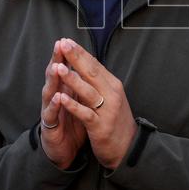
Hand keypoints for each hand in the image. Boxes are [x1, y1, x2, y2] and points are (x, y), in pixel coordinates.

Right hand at [40, 39, 87, 168]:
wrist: (64, 150)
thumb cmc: (71, 123)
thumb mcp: (77, 100)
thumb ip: (79, 84)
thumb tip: (87, 64)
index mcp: (63, 89)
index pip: (64, 68)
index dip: (67, 55)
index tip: (69, 39)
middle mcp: (54, 96)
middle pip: (54, 75)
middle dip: (57, 60)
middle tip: (59, 45)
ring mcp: (50, 110)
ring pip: (50, 92)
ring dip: (53, 79)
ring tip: (57, 67)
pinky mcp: (50, 126)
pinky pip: (52, 114)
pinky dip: (55, 106)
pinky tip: (57, 97)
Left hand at [52, 38, 137, 169]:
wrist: (130, 149)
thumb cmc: (116, 121)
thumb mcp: (111, 97)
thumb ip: (100, 82)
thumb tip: (86, 62)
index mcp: (113, 85)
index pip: (95, 65)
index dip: (80, 53)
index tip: (66, 41)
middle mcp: (112, 94)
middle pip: (92, 73)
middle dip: (76, 58)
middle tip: (63, 44)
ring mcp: (107, 111)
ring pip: (88, 91)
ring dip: (72, 79)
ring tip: (59, 68)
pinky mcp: (101, 127)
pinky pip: (86, 113)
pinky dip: (74, 105)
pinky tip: (62, 98)